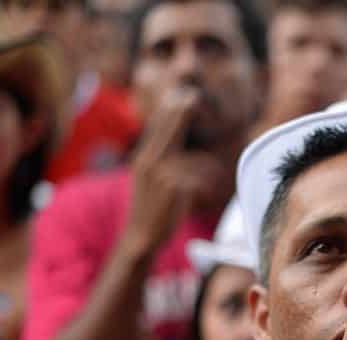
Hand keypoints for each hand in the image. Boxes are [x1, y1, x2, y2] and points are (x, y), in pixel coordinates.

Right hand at [123, 87, 226, 256]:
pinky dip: (204, 189)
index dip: (171, 112)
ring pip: (195, 162)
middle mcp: (150, 162)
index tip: (183, 95)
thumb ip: (161, 162)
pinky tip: (198, 199)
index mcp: (144, 160)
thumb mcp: (150, 181)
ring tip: (204, 188)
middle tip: (192, 97)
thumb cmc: (150, 210)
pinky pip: (199, 180)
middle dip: (181, 113)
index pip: (158, 130)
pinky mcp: (175, 187)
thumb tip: (173, 146)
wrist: (141, 236)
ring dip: (206, 173)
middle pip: (169, 131)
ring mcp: (162, 174)